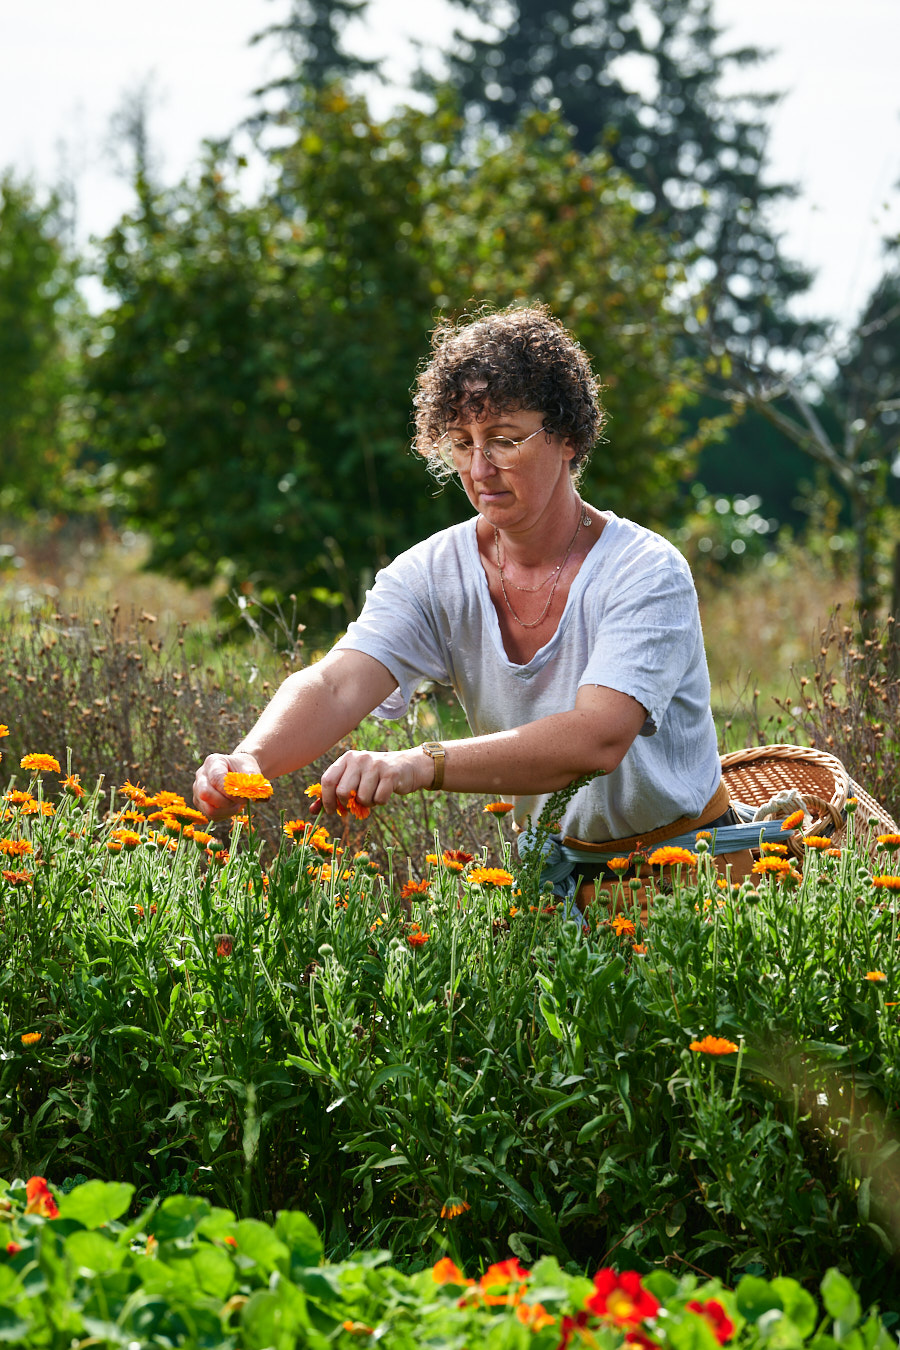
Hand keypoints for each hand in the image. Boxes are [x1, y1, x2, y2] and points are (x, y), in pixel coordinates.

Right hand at [193, 750, 265, 820]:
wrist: (238, 771)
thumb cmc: (244, 768)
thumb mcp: (251, 768)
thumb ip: (253, 780)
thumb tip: (257, 795)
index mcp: (213, 762)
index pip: (216, 779)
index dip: (230, 791)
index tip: (245, 796)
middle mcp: (201, 775)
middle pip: (206, 794)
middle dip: (227, 802)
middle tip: (241, 800)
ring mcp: (197, 790)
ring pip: (209, 809)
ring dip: (228, 810)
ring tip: (238, 803)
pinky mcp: (200, 803)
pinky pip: (212, 816)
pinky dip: (226, 814)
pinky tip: (232, 806)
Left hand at [317, 747, 432, 813]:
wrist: (408, 766)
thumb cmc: (375, 775)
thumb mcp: (353, 778)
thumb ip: (333, 793)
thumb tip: (313, 811)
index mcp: (347, 758)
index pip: (327, 780)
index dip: (327, 800)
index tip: (332, 811)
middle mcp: (359, 758)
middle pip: (343, 791)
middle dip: (347, 804)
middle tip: (354, 807)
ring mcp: (375, 765)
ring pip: (362, 798)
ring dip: (367, 804)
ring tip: (372, 795)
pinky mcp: (390, 774)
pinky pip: (378, 800)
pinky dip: (380, 803)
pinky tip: (384, 793)